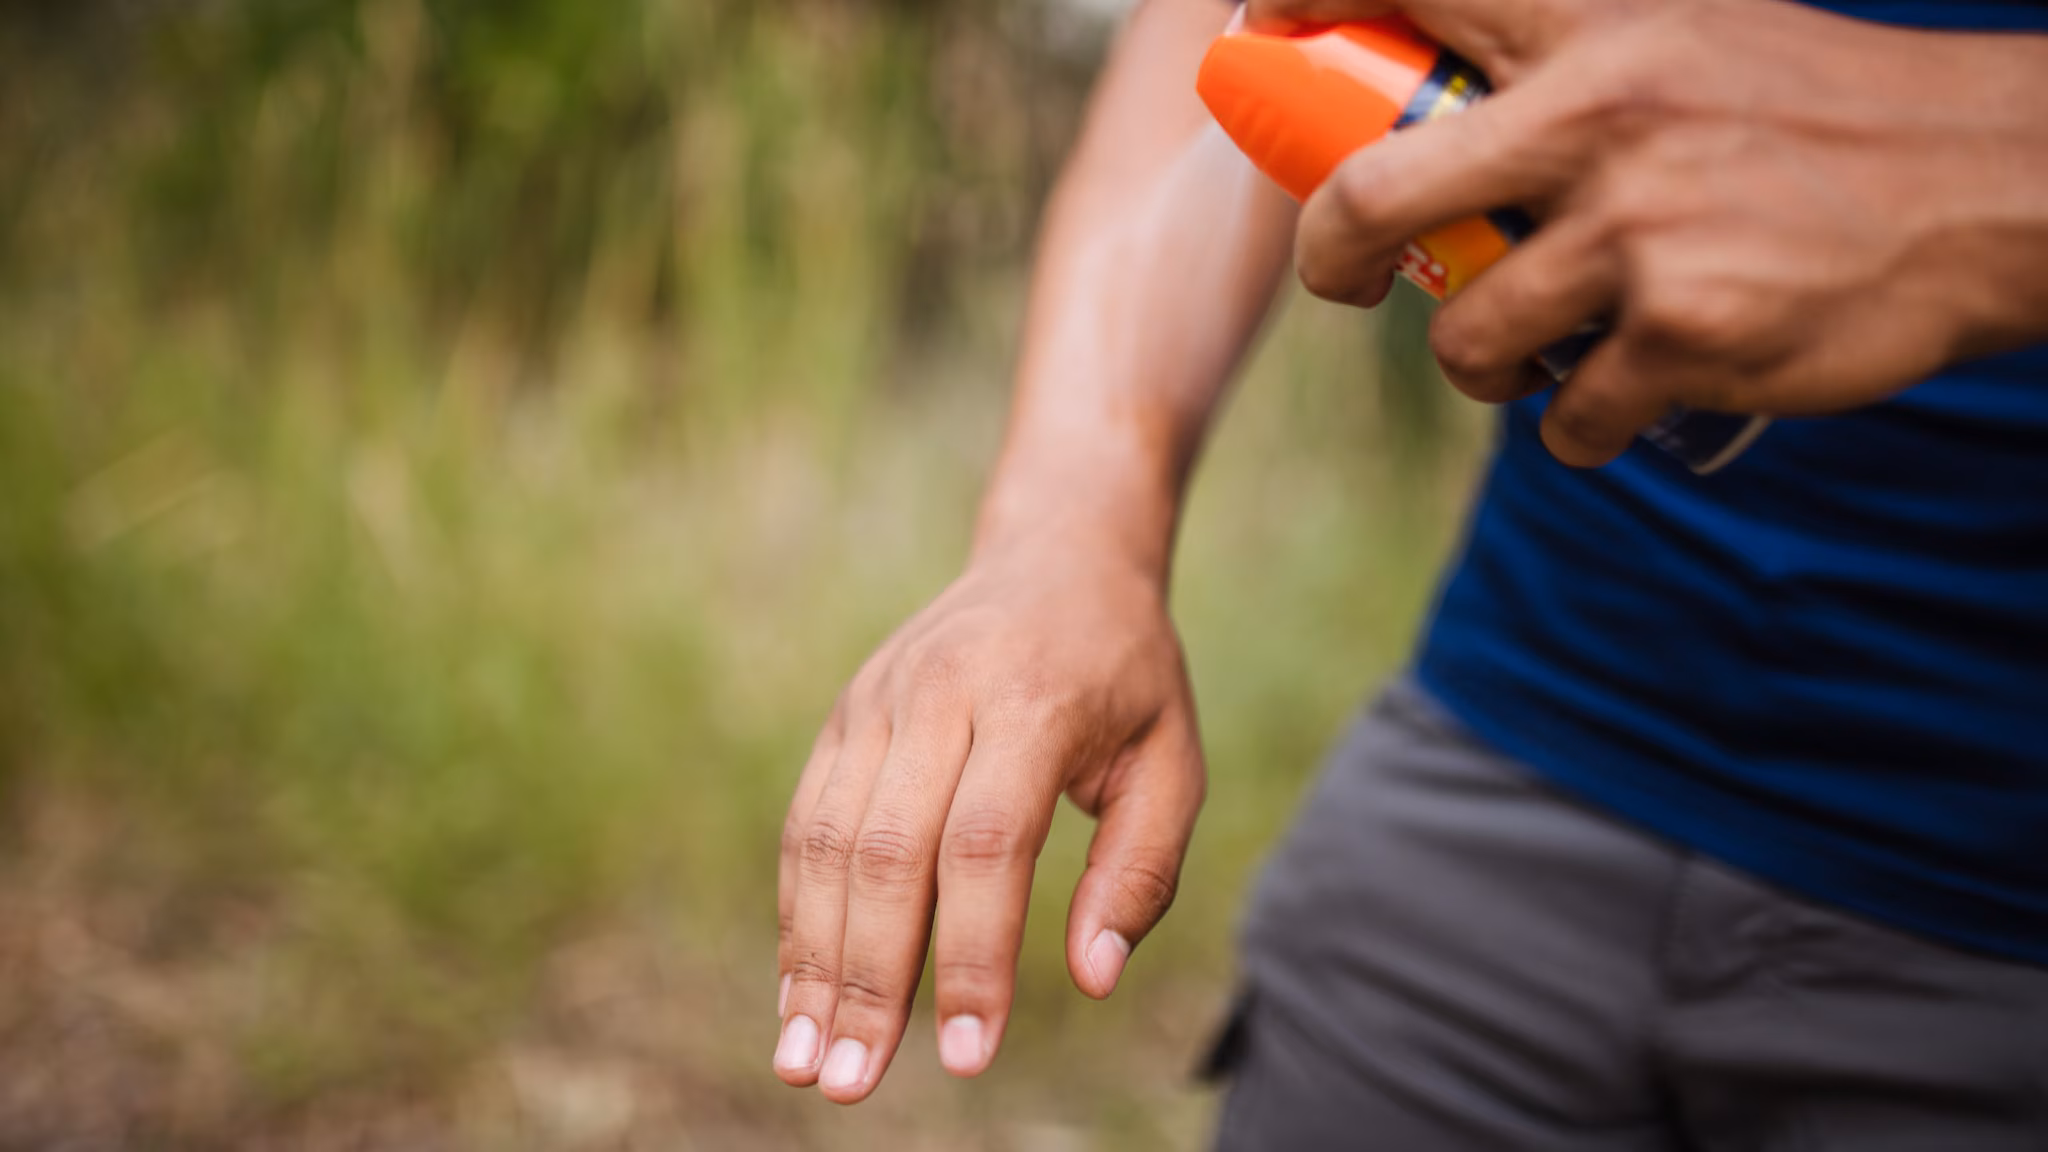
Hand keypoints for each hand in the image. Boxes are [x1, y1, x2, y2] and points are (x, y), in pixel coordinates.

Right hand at [773, 531, 1204, 1102]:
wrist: (1056, 553)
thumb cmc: (1128, 675)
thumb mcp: (1172, 761)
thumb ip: (1140, 871)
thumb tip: (1093, 978)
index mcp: (1034, 699)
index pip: (987, 844)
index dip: (971, 956)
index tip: (969, 1056)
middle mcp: (941, 691)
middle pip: (889, 850)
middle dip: (868, 978)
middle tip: (854, 1084)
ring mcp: (879, 699)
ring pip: (827, 841)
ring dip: (812, 959)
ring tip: (807, 1061)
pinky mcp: (845, 714)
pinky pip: (807, 822)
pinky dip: (797, 913)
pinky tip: (799, 991)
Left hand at [1257, 0, 2047, 465]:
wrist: (1988, 189)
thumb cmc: (1811, 116)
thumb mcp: (1685, 40)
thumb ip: (1560, 63)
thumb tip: (1414, 110)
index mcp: (1600, 28)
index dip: (1299, 2)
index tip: (1255, 25)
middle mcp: (1605, 117)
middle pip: (1373, 197)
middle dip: (1335, 257)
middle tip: (1350, 281)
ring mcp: (1643, 231)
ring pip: (1468, 340)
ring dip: (1485, 366)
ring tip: (1535, 348)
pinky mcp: (1686, 336)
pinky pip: (1564, 420)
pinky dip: (1581, 425)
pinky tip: (1634, 386)